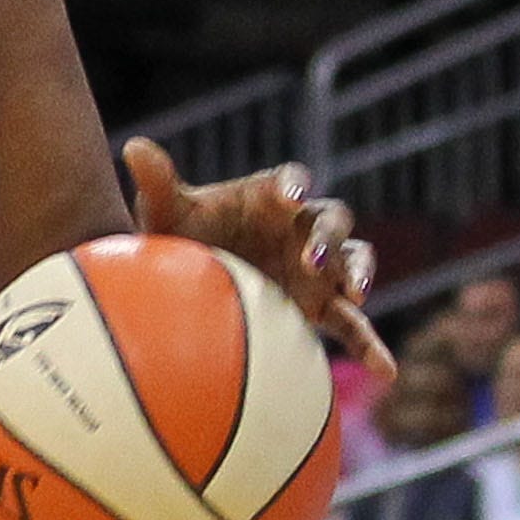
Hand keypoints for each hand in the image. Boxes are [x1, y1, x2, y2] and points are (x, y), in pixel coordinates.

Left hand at [123, 137, 394, 379]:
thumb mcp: (166, 216)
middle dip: (328, 235)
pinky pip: (353, 325)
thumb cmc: (183, 239)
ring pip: (353, 260)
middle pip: (332, 218)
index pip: (288, 182)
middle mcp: (301, 227)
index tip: (290, 194)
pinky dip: (371, 344)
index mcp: (270, 197)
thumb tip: (133, 148)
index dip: (292, 185)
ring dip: (359, 272)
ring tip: (356, 295)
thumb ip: (158, 184)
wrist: (191, 281)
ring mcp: (318, 267)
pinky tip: (386, 371)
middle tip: (313, 256)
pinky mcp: (322, 306)